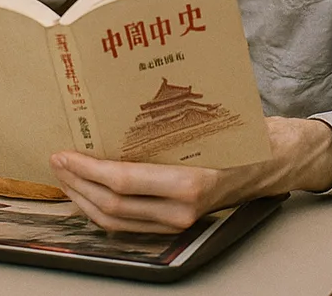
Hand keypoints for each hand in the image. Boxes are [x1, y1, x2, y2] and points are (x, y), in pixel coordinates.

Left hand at [49, 117, 331, 233]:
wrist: (275, 161)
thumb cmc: (243, 134)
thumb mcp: (206, 120)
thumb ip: (163, 122)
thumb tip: (111, 107)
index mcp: (190, 182)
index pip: (122, 182)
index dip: (86, 169)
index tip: (64, 153)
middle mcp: (182, 209)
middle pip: (111, 206)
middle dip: (76, 184)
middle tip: (56, 161)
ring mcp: (178, 222)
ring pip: (116, 221)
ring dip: (83, 199)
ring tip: (65, 176)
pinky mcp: (175, 225)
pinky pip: (129, 225)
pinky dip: (101, 209)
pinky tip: (88, 191)